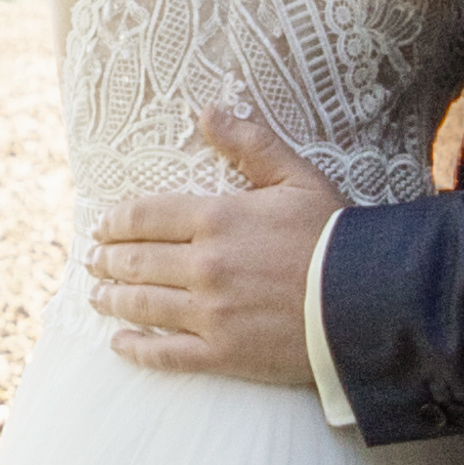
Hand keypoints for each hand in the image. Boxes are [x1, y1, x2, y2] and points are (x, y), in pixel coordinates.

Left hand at [86, 104, 336, 388]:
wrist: (370, 300)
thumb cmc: (335, 235)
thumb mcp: (297, 178)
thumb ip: (250, 144)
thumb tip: (206, 110)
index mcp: (217, 219)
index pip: (144, 217)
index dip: (115, 222)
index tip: (101, 227)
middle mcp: (204, 266)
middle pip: (136, 262)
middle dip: (108, 260)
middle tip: (93, 261)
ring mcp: (210, 313)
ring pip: (143, 306)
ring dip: (113, 299)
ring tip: (97, 296)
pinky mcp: (223, 354)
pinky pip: (166, 354)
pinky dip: (137, 348)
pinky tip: (120, 344)